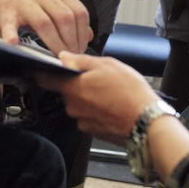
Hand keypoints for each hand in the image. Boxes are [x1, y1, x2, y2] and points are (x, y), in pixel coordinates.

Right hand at [0, 0, 92, 54]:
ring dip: (53, 43)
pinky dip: (12, 34)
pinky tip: (14, 43)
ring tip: (56, 57)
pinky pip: (10, 24)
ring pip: (44, 22)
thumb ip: (71, 18)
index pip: (79, 11)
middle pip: (64, 18)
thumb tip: (89, 35)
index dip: (83, 33)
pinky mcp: (7, 12)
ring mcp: (24, 2)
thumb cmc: (26, 4)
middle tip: (71, 56)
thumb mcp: (52, 5)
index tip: (82, 49)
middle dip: (71, 41)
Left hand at [37, 53, 157, 143]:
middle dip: (76, 83)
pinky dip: (95, 109)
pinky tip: (110, 104)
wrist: (146, 120)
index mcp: (72, 88)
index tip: (43, 68)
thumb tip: (63, 57)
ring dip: (87, 96)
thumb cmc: (129, 91)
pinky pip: (87, 115)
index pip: (44, 80)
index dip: (42, 72)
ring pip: (78, 103)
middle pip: (65, 91)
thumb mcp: (106, 64)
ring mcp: (82, 120)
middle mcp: (73, 106)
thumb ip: (80, 61)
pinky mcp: (92, 130)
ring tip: (108, 91)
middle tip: (96, 77)